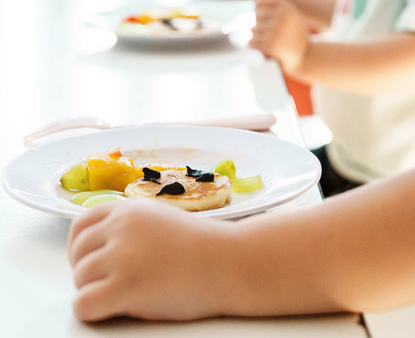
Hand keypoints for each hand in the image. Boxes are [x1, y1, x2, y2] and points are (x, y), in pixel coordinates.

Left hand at [68, 200, 230, 321]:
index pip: (81, 226)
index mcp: (129, 209)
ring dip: (96, 291)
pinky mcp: (126, 286)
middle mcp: (122, 227)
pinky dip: (93, 311)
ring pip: (80, 280)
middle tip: (113, 282)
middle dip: (89, 271)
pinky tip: (117, 307)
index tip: (94, 261)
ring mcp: (123, 255)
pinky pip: (83, 305)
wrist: (230, 261)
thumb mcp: (161, 220)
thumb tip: (100, 245)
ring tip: (126, 293)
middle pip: (78, 254)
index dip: (82, 248)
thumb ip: (131, 226)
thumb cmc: (202, 246)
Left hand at [250, 0, 310, 72]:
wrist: (305, 56)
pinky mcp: (269, 45)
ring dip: (259, 35)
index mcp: (288, 8)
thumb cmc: (296, 35)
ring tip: (273, 40)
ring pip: (253, 28)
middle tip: (273, 31)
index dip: (260, 6)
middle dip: (261, 22)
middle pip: (257, 14)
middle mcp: (282, 17)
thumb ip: (277, 6)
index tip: (265, 14)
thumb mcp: (292, 16)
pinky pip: (252, 41)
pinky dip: (256, 45)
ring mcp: (275, 31)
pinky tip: (266, 47)